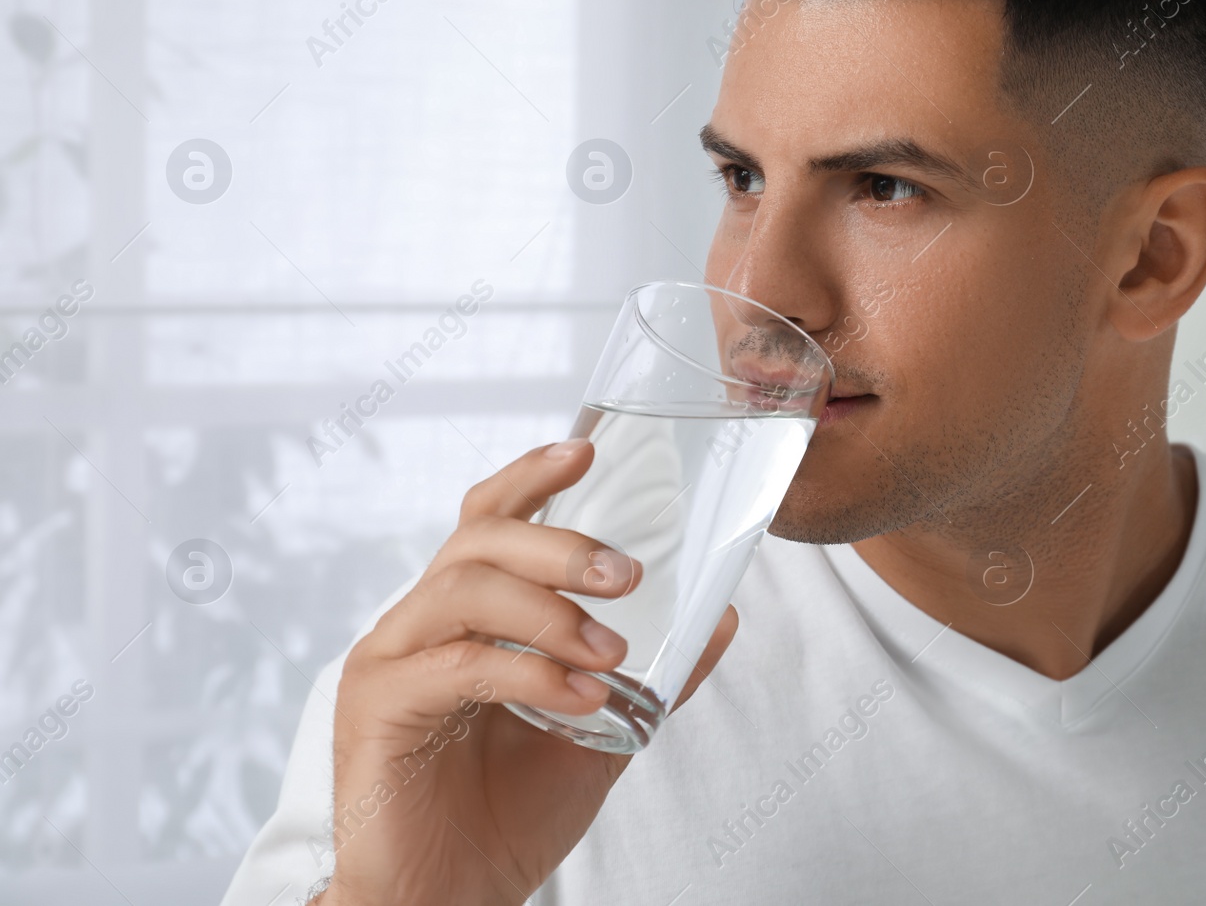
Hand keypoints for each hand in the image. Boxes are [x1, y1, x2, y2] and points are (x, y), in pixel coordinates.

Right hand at [314, 439, 739, 905]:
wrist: (452, 898)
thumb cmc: (510, 812)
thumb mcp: (602, 732)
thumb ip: (654, 675)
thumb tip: (722, 617)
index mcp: (468, 614)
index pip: (490, 518)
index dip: (533, 476)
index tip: (590, 448)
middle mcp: (423, 622)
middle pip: (480, 539)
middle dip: (561, 544)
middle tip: (628, 573)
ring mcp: (393, 659)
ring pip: (465, 588)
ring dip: (550, 611)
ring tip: (610, 649)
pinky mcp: (377, 707)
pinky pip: (457, 664)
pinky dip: (527, 672)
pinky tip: (579, 695)